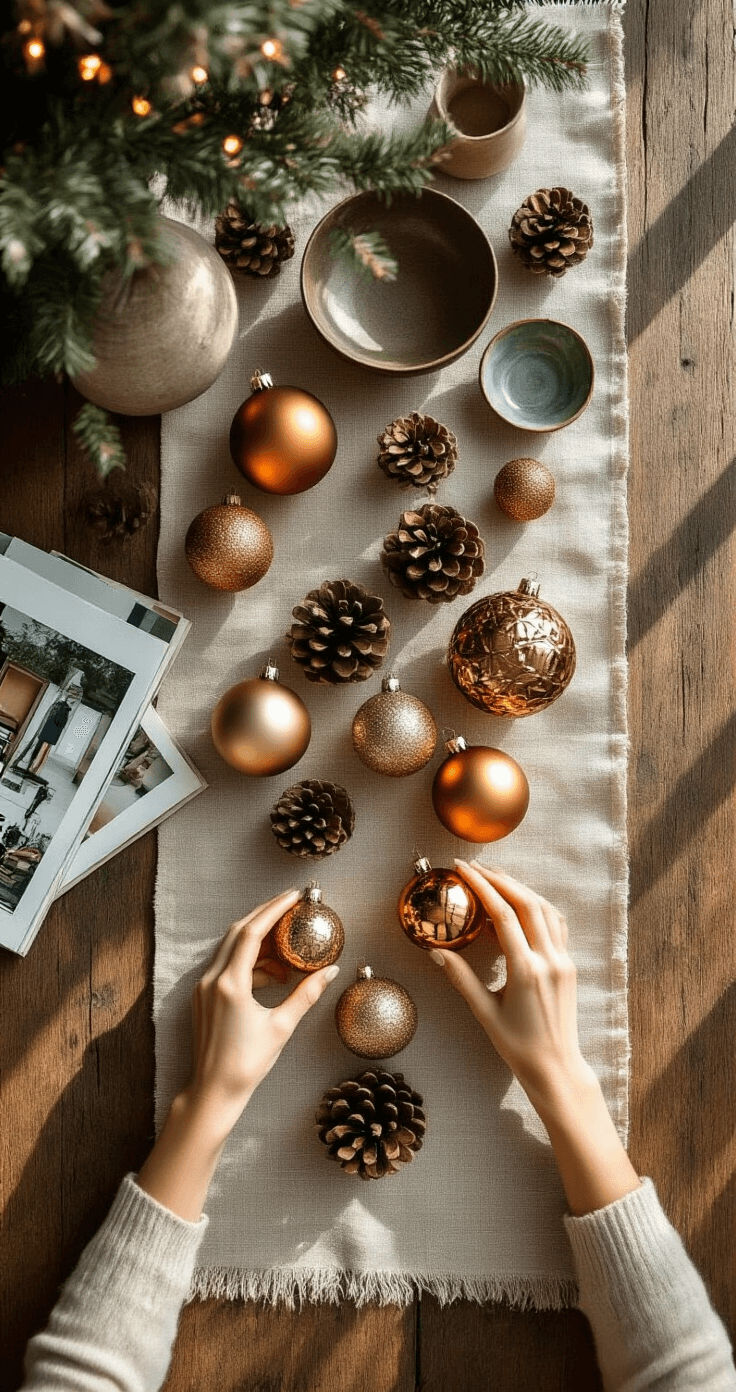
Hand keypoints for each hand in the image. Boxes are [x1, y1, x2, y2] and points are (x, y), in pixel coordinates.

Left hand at [185, 888, 339, 1137]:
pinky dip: (249, 962)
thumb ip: (306, 994)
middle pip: (238, 932)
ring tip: (288, 951)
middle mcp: (212, 979)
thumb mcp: (282, 1027)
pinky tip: (272, 975)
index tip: (293, 896)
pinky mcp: (203, 997)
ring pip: (231, 948)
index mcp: (230, 984)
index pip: (251, 932)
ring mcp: (204, 988)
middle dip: (265, 916)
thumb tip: (331, 971)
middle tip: (291, 907)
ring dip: (258, 942)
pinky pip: (227, 966)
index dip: (273, 909)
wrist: (213, 1091)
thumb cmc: (247, 1063)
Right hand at [431, 860, 639, 1214]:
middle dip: (500, 879)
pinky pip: (555, 924)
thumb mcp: (484, 1013)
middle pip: (527, 902)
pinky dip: (537, 906)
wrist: (556, 1068)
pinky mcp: (568, 965)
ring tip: (494, 878)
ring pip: (545, 909)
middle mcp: (549, 960)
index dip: (483, 887)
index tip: (463, 870)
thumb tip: (436, 951)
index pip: (504, 915)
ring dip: (519, 888)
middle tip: (475, 867)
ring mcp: (563, 961)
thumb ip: (461, 978)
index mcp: (527, 970)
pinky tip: (521, 904)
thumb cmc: (518, 1047)